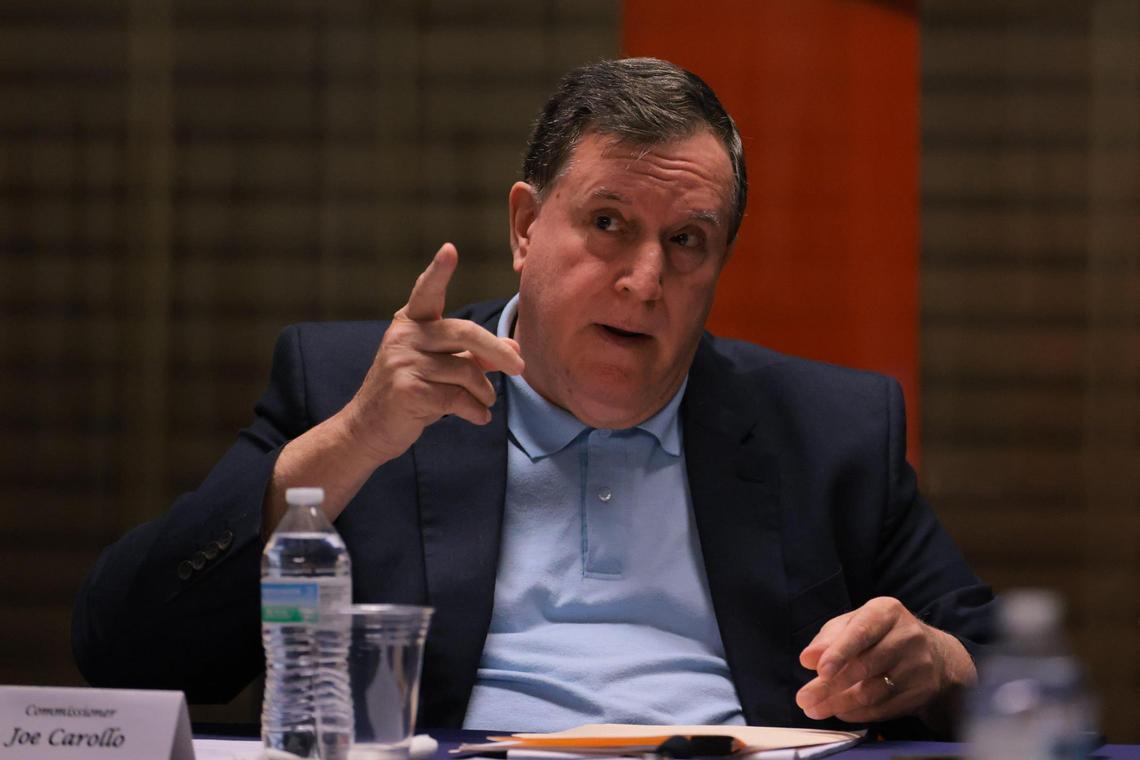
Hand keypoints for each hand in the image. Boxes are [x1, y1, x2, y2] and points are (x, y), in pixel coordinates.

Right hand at [341, 242, 524, 463]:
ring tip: (485, 403)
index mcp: (411, 322)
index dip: (438, 271)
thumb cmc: (411, 392)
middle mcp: (404, 336)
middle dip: (497, 350)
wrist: (368, 429)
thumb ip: (473, 356)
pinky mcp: (407, 390)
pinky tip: (479, 417)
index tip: (450, 249)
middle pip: (465, 332)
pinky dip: (476, 411)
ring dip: (484, 392)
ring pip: (466, 371)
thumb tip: (514, 351)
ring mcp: (402, 362)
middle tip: (520, 368)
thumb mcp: (440, 368)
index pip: (426, 291)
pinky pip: (458, 397)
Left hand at [795, 596, 975, 728]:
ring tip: (815, 709)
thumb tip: (807, 659)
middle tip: (804, 699)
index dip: (839, 653)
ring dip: (839, 704)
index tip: (819, 672)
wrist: (933, 653)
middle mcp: (908, 636)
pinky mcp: (923, 691)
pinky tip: (839, 712)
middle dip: (830, 686)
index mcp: (886, 611)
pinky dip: (858, 713)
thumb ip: (828, 639)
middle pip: (865, 666)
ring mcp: (919, 665)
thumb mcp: (853, 625)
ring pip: (873, 692)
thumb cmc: (880, 634)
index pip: (861, 633)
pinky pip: (885, 708)